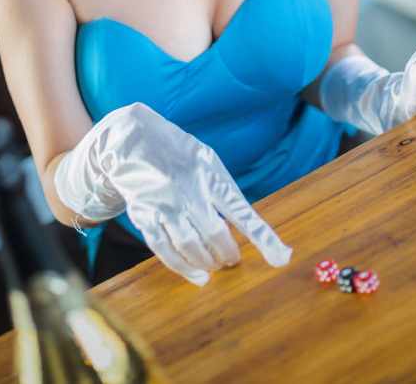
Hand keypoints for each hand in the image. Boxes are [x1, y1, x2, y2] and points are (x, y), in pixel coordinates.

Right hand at [54, 102, 291, 284]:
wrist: (134, 139)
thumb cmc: (180, 154)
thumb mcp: (208, 162)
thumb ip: (224, 192)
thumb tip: (248, 227)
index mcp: (209, 174)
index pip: (242, 211)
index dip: (263, 237)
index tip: (281, 258)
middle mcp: (187, 189)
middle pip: (216, 235)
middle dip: (229, 254)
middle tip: (233, 258)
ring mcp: (164, 204)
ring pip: (190, 246)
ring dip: (208, 263)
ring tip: (216, 264)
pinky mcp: (144, 216)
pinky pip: (164, 250)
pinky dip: (183, 268)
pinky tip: (197, 276)